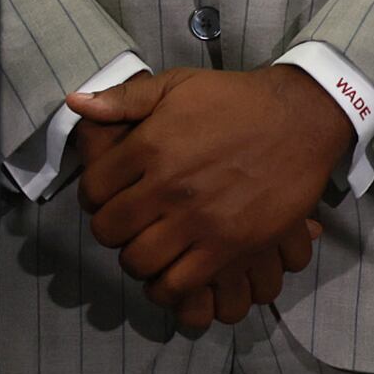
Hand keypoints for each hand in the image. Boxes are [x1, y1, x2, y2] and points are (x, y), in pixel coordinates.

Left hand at [68, 65, 351, 317]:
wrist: (297, 120)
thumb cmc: (232, 100)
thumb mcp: (173, 86)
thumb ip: (123, 98)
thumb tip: (76, 103)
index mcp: (149, 147)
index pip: (93, 190)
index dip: (92, 198)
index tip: (105, 198)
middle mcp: (169, 187)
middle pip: (110, 230)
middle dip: (109, 231)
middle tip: (124, 227)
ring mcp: (201, 220)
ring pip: (141, 261)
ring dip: (136, 261)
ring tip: (146, 250)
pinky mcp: (232, 245)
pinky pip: (183, 283)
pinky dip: (167, 287)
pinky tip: (170, 274)